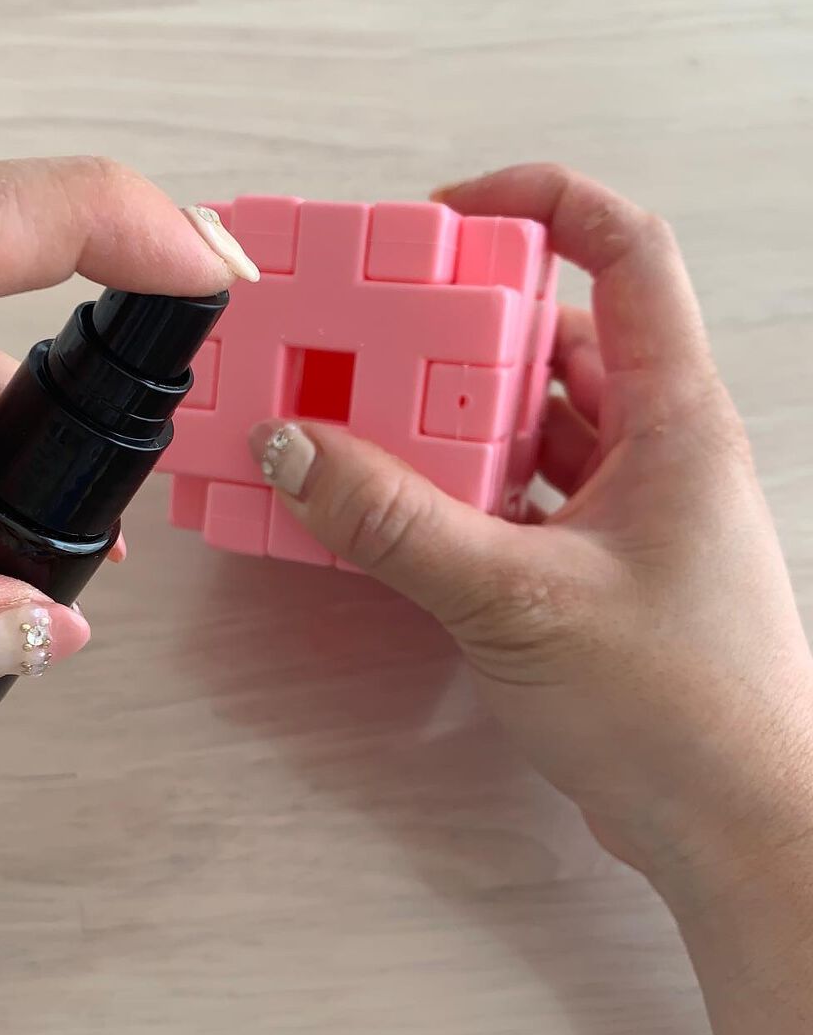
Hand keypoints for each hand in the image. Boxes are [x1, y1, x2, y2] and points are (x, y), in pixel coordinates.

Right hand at [250, 163, 812, 888]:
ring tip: (372, 412)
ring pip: (531, 419)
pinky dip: (458, 486)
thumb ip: (396, 524)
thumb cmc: (679, 710)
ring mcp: (624, 507)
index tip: (448, 210)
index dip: (542, 204)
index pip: (624, 252)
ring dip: (454, 413)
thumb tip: (299, 449)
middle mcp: (653, 446)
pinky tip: (399, 502)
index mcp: (672, 418)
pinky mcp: (593, 561)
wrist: (735, 831)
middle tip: (377, 327)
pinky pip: (516, 490)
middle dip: (464, 323)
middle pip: (555, 336)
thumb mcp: (517, 599)